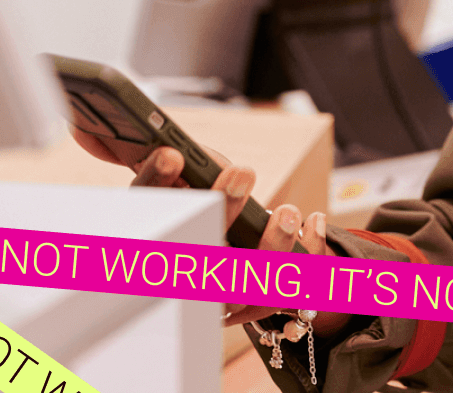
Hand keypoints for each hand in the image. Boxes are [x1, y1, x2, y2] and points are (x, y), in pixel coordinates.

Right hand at [70, 127, 351, 335]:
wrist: (228, 260)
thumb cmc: (204, 210)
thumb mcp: (186, 185)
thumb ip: (177, 166)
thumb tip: (139, 147)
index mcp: (158, 233)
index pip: (147, 207)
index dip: (156, 182)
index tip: (171, 155)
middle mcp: (181, 271)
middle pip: (194, 252)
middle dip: (223, 209)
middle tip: (243, 171)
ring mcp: (217, 297)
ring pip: (243, 285)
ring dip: (271, 245)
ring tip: (287, 211)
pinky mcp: (254, 305)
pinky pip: (285, 292)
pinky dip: (306, 256)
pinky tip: (313, 221)